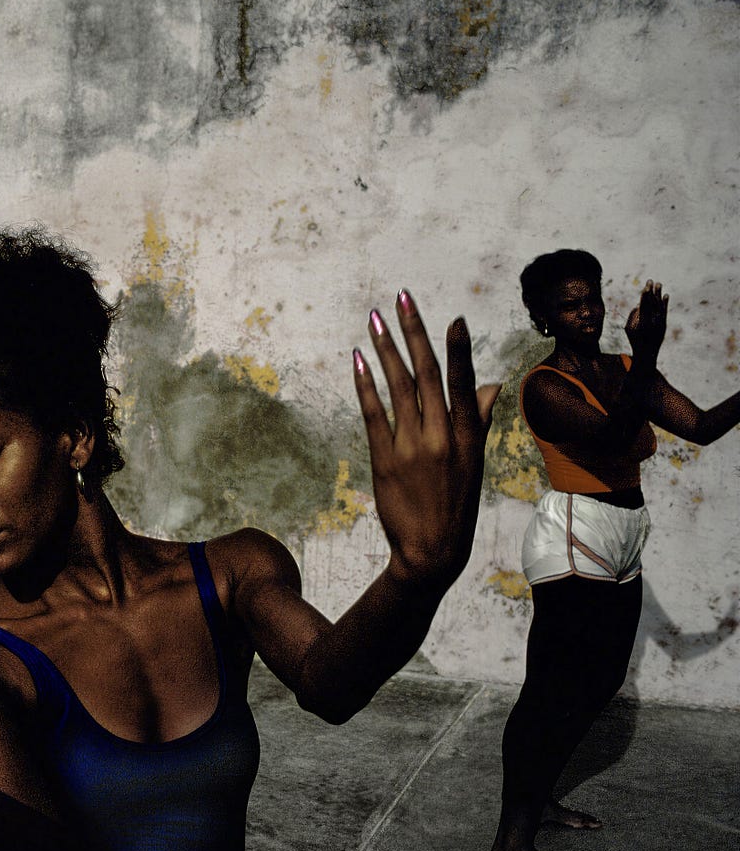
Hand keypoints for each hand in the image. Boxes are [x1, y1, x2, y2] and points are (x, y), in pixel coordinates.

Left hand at [354, 290, 499, 586]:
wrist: (431, 552)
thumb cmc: (455, 503)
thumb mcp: (474, 462)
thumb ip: (478, 419)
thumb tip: (492, 384)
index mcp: (468, 436)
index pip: (464, 383)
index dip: (458, 350)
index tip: (452, 318)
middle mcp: (441, 437)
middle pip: (426, 374)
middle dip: (413, 332)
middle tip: (401, 298)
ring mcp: (411, 448)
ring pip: (398, 387)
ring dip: (385, 349)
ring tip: (375, 319)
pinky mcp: (385, 460)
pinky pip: (373, 414)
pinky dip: (365, 385)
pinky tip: (358, 359)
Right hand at [624, 279, 667, 361]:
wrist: (647, 352)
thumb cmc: (634, 340)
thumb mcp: (628, 328)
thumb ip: (632, 315)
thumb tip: (638, 304)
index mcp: (642, 321)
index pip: (644, 303)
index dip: (646, 294)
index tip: (646, 286)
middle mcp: (652, 320)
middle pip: (652, 302)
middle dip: (652, 290)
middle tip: (651, 280)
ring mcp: (659, 322)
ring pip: (659, 305)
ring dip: (659, 293)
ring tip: (659, 284)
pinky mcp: (664, 324)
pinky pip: (665, 310)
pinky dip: (665, 303)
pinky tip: (666, 295)